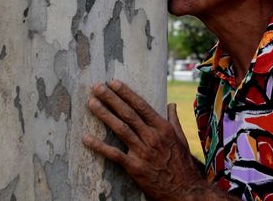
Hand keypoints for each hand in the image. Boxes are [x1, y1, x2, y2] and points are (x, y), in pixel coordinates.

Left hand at [82, 79, 206, 199]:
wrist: (186, 191)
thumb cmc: (183, 164)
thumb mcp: (181, 139)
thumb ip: (174, 120)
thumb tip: (171, 104)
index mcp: (163, 128)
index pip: (141, 106)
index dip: (126, 93)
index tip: (113, 83)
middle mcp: (152, 137)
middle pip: (128, 114)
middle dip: (111, 98)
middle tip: (97, 87)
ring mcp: (143, 152)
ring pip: (120, 129)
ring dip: (104, 115)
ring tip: (91, 103)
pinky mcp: (135, 167)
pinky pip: (114, 154)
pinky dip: (99, 146)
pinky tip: (87, 138)